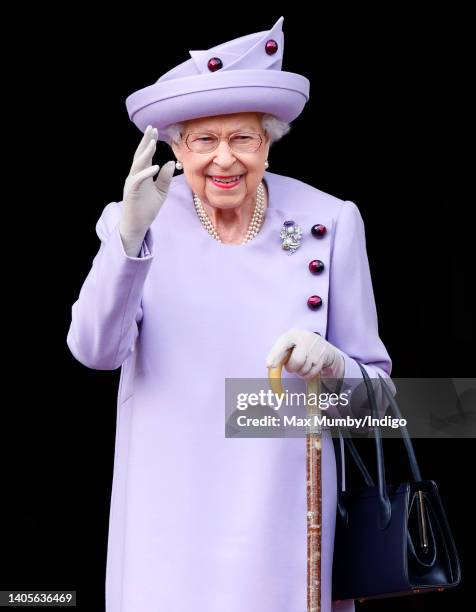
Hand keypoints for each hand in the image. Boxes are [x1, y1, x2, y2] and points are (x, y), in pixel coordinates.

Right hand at [119, 125, 175, 253]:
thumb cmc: (147, 209)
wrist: (138, 225)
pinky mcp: (132, 192)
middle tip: (151, 128)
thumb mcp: (161, 192)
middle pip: (140, 155)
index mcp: (142, 174)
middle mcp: (135, 176)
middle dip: (145, 142)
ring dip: (145, 153)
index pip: (145, 156)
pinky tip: (155, 166)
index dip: (149, 143)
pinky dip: (146, 173)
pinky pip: (138, 180)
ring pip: (138, 164)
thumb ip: (165, 178)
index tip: (155, 131)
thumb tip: (171, 162)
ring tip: (153, 142)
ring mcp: (132, 183)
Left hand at [266, 328, 344, 380]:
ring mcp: (316, 346)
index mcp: (293, 333)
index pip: (282, 345)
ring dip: (301, 372)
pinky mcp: (324, 355)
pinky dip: (308, 375)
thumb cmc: (303, 349)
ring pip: (304, 369)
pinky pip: (312, 372)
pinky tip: (310, 367)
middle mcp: (305, 337)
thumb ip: (281, 354)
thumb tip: (270, 366)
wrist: (326, 350)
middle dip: (292, 368)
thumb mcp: (292, 347)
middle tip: (293, 367)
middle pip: (296, 361)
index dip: (275, 356)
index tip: (269, 365)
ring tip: (303, 365)